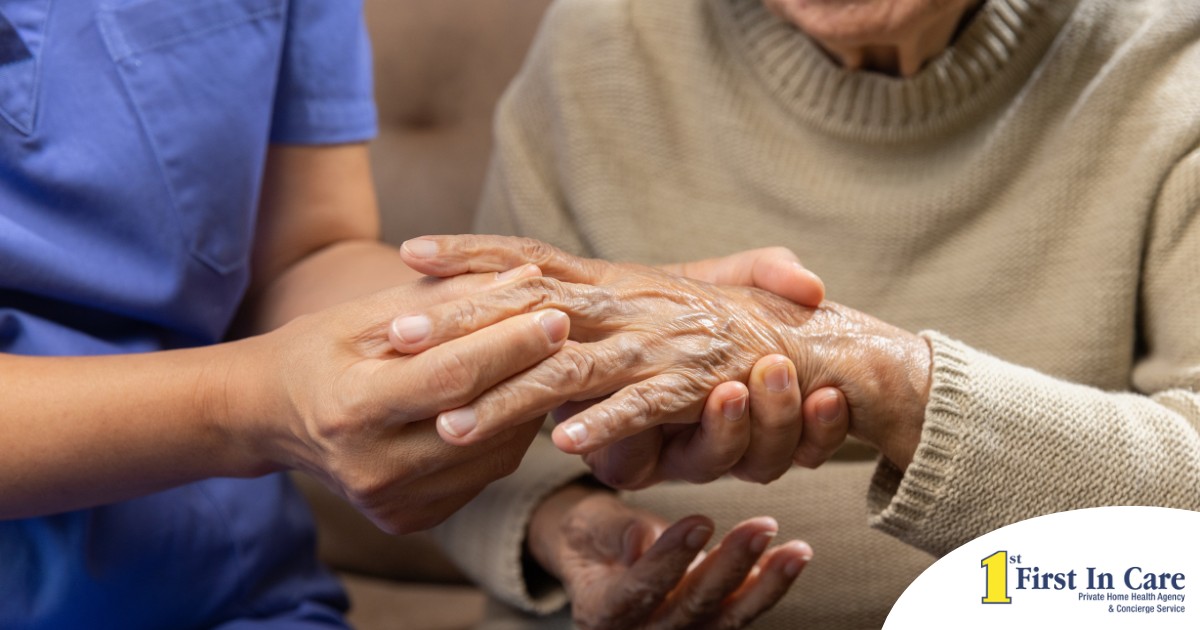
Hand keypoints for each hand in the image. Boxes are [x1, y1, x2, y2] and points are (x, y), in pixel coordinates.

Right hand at [228, 266, 567, 533]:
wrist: (270, 417)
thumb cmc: (320, 350)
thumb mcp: (370, 314)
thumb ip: (449, 300)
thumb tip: (528, 279)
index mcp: (352, 410)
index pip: (452, 377)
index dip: (510, 345)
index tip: (555, 312)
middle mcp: (372, 469)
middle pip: (480, 419)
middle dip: (531, 371)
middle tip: (568, 330)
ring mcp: (392, 503)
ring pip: (494, 454)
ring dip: (527, 405)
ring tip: (543, 361)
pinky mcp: (410, 519)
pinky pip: (483, 475)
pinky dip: (505, 435)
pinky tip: (511, 399)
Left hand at [399, 235, 930, 470]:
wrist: (807, 343)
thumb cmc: (715, 325)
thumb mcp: (646, 300)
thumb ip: (591, 297)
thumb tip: (519, 289)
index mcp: (610, 282)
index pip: (530, 260)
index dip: (472, 254)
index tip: (410, 251)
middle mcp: (627, 305)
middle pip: (529, 310)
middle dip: (462, 322)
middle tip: (397, 335)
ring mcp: (657, 344)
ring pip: (571, 369)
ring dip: (510, 396)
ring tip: (453, 421)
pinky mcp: (695, 384)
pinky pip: (644, 406)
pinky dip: (609, 424)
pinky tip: (565, 444)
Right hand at [527, 485, 811, 629]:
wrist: (599, 561)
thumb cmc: (591, 536)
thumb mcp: (588, 525)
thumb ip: (614, 533)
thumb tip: (642, 539)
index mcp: (602, 612)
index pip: (639, 590)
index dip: (670, 559)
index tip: (701, 520)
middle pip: (690, 607)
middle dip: (730, 566)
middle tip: (762, 527)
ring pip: (725, 618)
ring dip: (765, 584)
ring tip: (796, 550)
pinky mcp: (705, 628)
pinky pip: (738, 613)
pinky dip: (766, 588)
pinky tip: (790, 560)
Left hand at [566, 248, 842, 486]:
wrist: (584, 322)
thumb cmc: (666, 300)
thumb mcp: (725, 277)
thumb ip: (769, 272)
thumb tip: (813, 285)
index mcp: (757, 398)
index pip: (814, 429)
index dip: (827, 424)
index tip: (834, 396)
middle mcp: (723, 435)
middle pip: (773, 455)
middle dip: (784, 422)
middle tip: (785, 379)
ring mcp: (674, 451)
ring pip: (718, 461)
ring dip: (727, 427)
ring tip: (728, 391)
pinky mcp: (620, 456)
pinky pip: (630, 456)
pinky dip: (619, 429)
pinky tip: (606, 428)